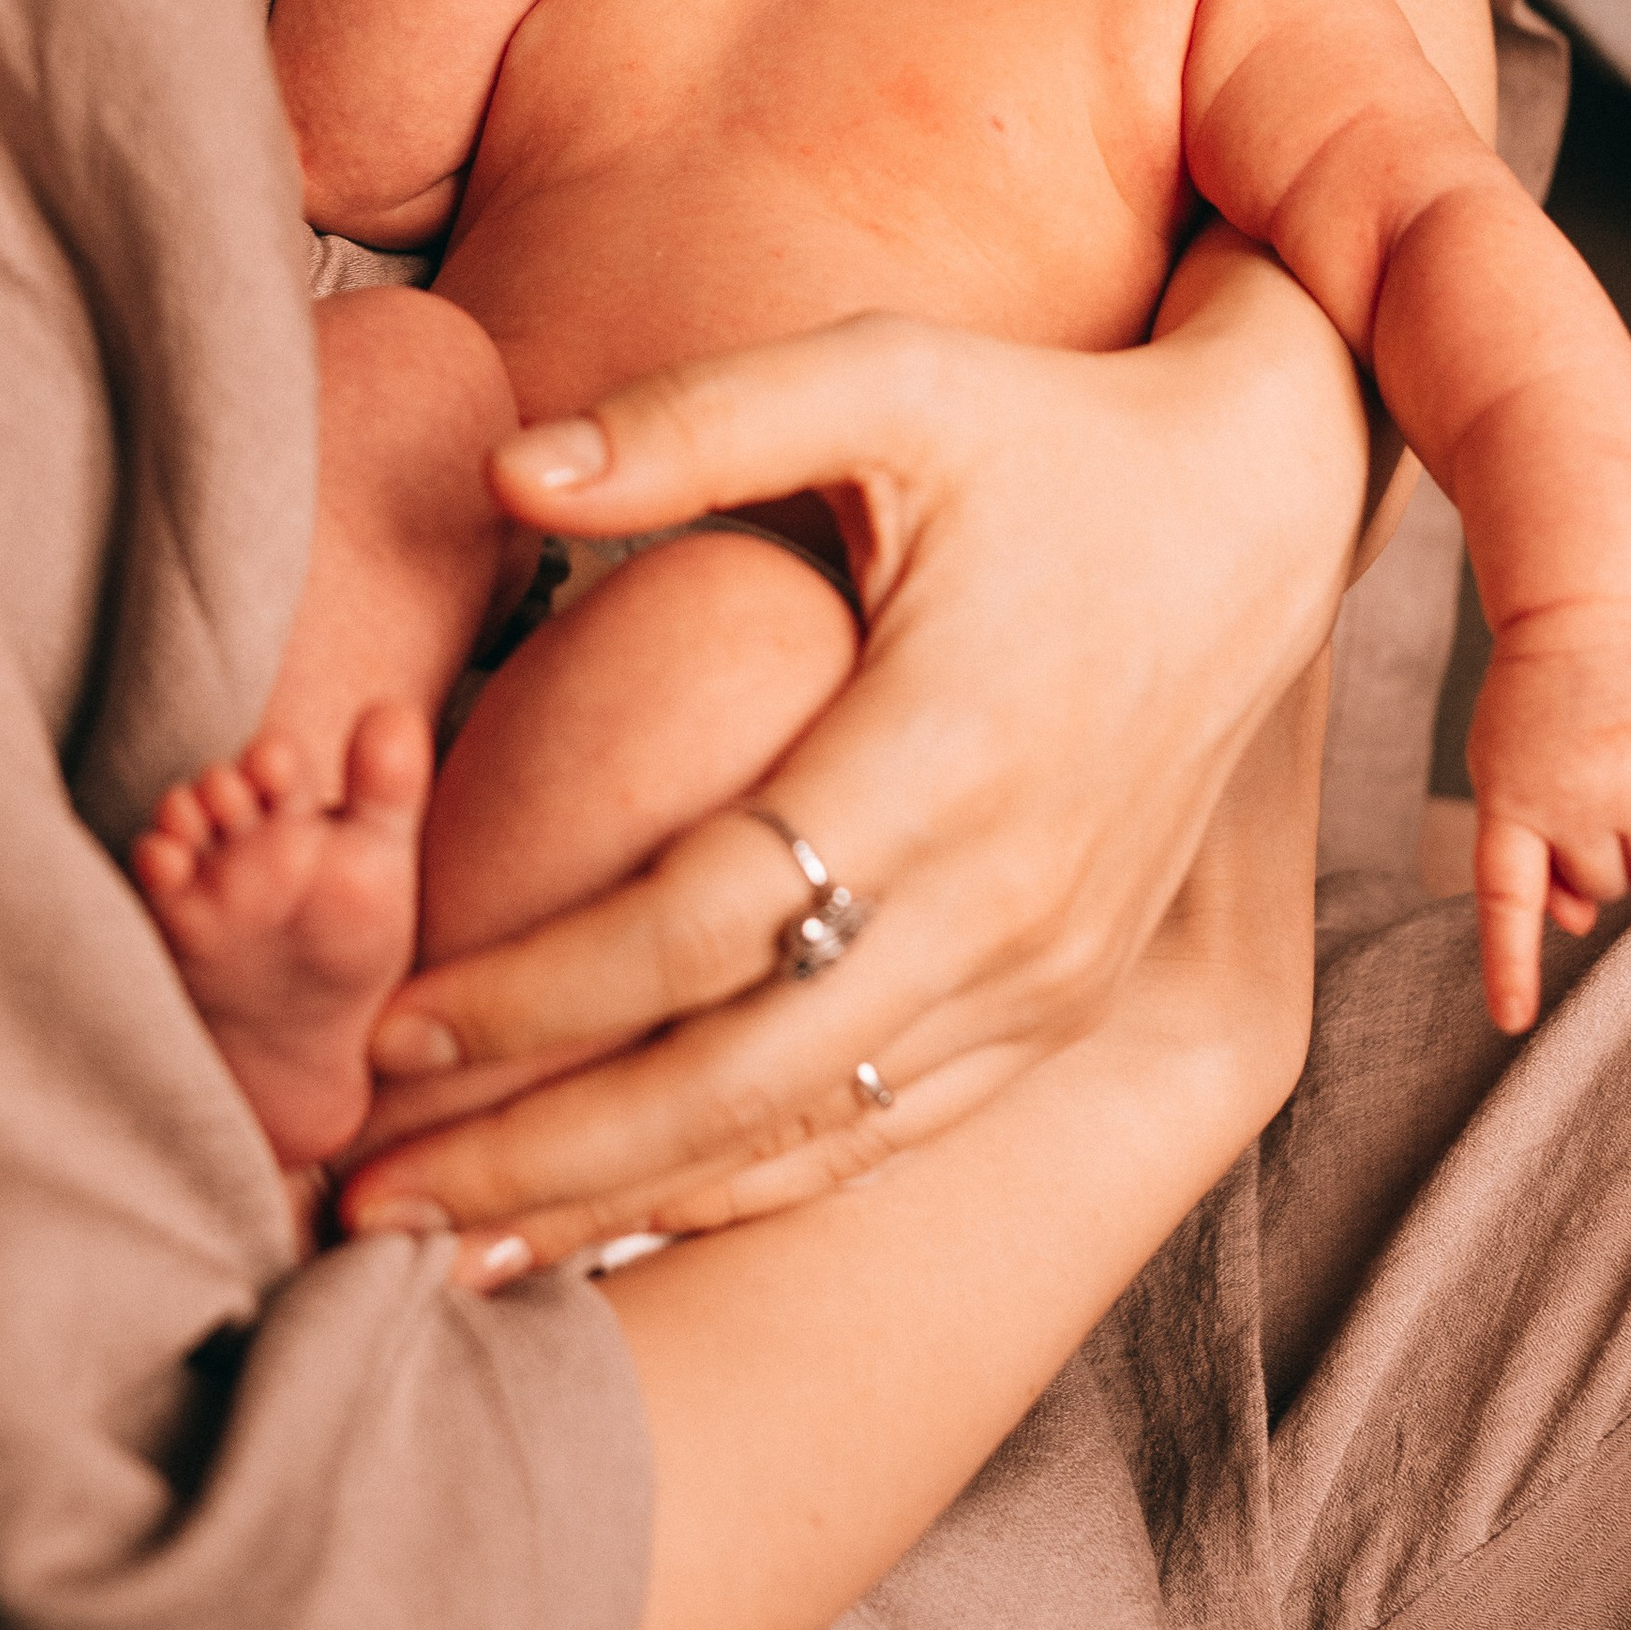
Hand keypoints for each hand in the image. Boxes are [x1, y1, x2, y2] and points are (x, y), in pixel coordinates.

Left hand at [338, 239, 1378, 1273]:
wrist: (1259, 508)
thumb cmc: (1052, 430)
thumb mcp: (888, 375)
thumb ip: (695, 421)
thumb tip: (503, 465)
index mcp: (950, 743)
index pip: (705, 918)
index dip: (537, 990)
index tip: (391, 1022)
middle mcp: (1009, 890)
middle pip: (739, 1075)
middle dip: (543, 1153)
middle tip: (372, 1200)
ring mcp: (1047, 964)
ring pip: (808, 1134)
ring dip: (627, 1204)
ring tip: (463, 1254)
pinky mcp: (1068, 996)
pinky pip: (889, 1129)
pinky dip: (751, 1187)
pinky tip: (632, 1214)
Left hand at [1467, 603, 1630, 1033]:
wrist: (1590, 610)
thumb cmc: (1540, 706)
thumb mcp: (1504, 770)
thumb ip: (1528, 853)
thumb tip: (1578, 926)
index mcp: (1511, 798)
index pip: (1506, 899)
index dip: (1511, 965)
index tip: (1513, 1022)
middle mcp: (1575, 797)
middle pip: (1605, 890)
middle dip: (1602, 857)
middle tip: (1596, 793)